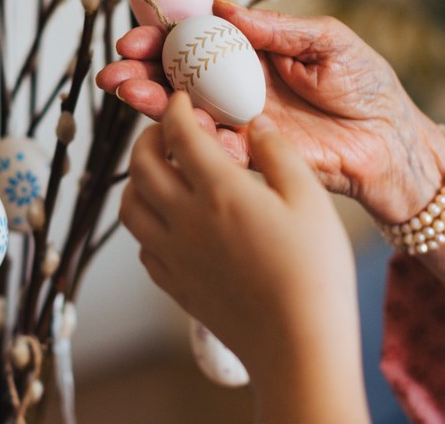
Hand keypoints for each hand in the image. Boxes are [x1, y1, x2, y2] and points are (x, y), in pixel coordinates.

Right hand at [98, 0, 444, 223]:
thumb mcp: (328, 40)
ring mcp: (241, 121)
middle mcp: (238, 86)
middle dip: (140, 71)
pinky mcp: (251, 156)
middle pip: (177, 75)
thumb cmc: (367, 85)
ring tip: (124, 90)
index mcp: (253, 52)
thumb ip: (278, 28)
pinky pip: (210, 146)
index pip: (198, 38)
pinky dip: (186, 134)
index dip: (164, 34)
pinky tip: (169, 121)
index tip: (138, 32)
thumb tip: (225, 9)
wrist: (392, 140)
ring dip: (149, 101)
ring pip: (183, 111)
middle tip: (115, 68)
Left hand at [121, 93, 368, 422]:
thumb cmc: (314, 272)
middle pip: (141, 165)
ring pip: (130, 207)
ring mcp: (175, 256)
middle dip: (148, 137)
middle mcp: (185, 220)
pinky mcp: (176, 286)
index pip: (179, 134)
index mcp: (219, 190)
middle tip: (167, 130)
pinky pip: (142, 246)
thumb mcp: (311, 199)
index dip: (177, 108)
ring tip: (163, 172)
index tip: (184, 98)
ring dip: (138, 180)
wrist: (298, 346)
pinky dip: (147, 223)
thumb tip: (256, 123)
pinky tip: (172, 221)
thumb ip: (279, 154)